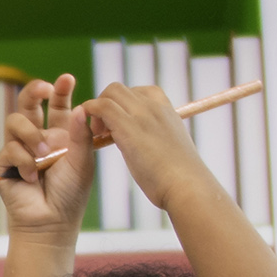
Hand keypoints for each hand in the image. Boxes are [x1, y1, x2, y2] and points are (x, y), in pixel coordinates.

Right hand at [0, 75, 92, 238]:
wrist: (52, 222)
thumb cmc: (70, 194)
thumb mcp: (82, 161)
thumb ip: (81, 134)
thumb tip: (80, 106)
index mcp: (59, 134)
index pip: (57, 105)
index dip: (60, 90)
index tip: (67, 79)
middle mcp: (37, 138)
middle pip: (28, 104)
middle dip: (34, 91)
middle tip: (44, 89)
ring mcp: (18, 149)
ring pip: (15, 121)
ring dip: (31, 135)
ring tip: (43, 154)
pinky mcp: (4, 163)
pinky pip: (9, 148)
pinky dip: (24, 162)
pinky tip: (32, 178)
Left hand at [79, 82, 219, 213]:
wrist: (186, 187)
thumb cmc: (180, 177)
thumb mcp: (171, 149)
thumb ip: (158, 138)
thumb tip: (150, 145)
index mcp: (167, 110)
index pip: (140, 92)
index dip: (123, 105)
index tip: (119, 124)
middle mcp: (154, 106)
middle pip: (119, 89)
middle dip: (106, 103)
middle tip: (103, 130)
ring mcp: (142, 114)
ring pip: (110, 93)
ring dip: (97, 109)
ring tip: (99, 134)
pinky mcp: (128, 127)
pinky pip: (102, 106)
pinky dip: (90, 112)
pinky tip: (91, 132)